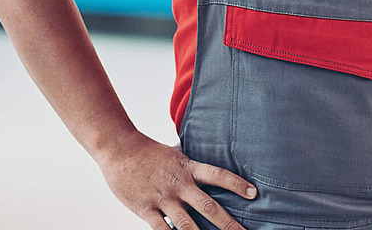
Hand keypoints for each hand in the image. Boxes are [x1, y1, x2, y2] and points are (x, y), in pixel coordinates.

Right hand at [96, 134, 256, 229]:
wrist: (118, 149)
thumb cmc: (147, 151)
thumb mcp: (174, 152)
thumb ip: (190, 163)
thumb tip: (206, 165)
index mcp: (187, 168)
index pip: (217, 175)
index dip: (236, 183)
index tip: (253, 193)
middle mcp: (179, 184)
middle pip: (208, 206)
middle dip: (228, 224)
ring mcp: (163, 198)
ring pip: (187, 225)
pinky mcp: (146, 209)